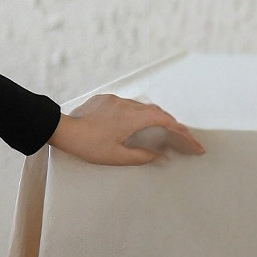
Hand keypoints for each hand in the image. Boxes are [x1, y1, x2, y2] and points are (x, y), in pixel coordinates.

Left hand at [47, 93, 205, 164]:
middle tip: (184, 139)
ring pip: (143, 107)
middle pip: (158, 113)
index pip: (167, 122)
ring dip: (155, 118)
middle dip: (173, 126)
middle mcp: (127, 105)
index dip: (183, 134)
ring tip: (165, 131)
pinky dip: (138, 114)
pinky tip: (137, 123)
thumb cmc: (87, 145)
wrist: (61, 129)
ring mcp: (115, 100)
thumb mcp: (116, 156)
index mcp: (133, 118)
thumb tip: (162, 157)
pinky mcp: (104, 99)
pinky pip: (127, 105)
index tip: (195, 145)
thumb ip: (141, 156)